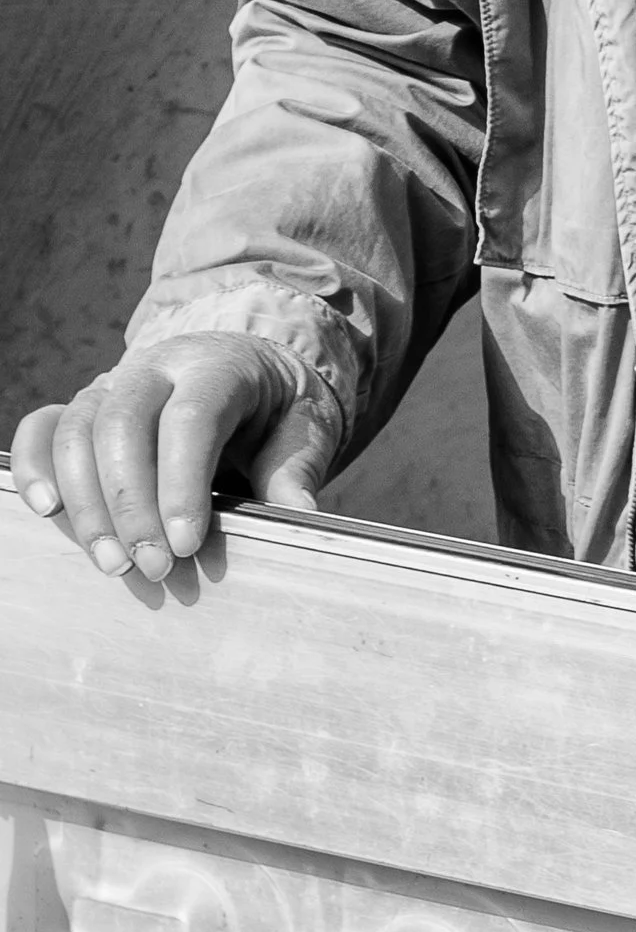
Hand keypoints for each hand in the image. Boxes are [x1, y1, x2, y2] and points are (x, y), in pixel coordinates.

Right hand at [9, 334, 339, 581]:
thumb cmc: (278, 406)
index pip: (191, 417)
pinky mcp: (85, 405)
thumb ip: (295, 469)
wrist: (253, 371)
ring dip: (88, 505)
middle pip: (123, 424)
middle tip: (153, 566)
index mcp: (218, 365)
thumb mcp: (304, 427)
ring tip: (113, 564)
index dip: (183, 484)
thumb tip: (300, 518)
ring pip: (78, 432)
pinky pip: (44, 427)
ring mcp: (114, 382)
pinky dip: (36, 466)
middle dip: (131, 504)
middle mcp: (157, 366)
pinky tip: (48, 511)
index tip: (187, 544)